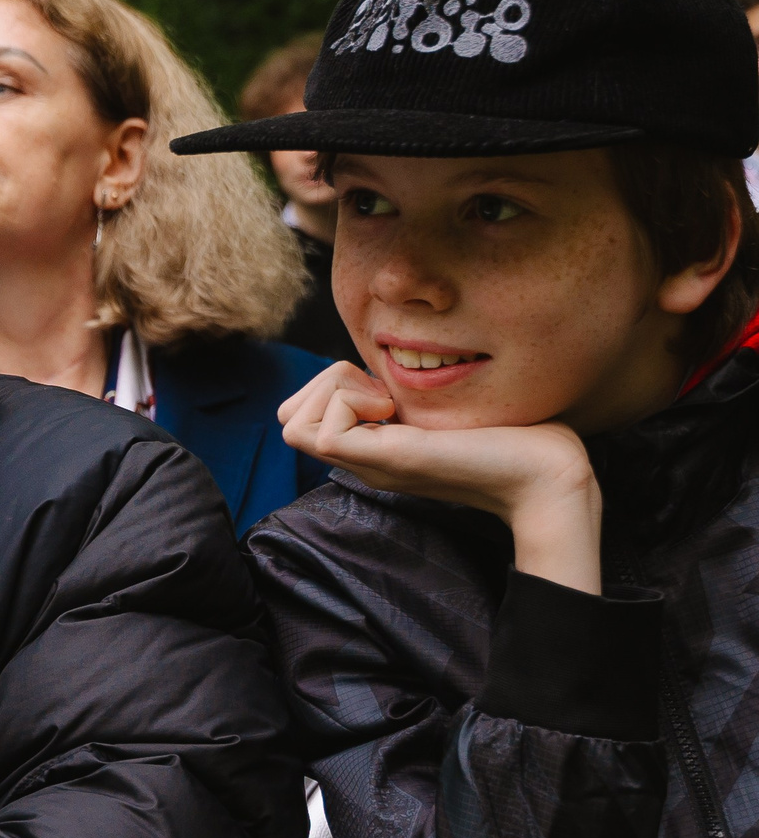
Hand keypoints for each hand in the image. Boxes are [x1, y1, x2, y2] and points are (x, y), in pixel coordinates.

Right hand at [278, 361, 602, 592]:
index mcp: (377, 448)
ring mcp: (369, 462)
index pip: (306, 414)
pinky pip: (322, 429)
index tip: (389, 390)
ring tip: (387, 401)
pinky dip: (350, 403)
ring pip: (292, 421)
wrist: (548, 478)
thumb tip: (407, 359)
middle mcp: (364, 459)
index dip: (335, 386)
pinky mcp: (384, 459)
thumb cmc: (520, 440)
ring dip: (333, 392)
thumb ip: (425, 394)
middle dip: (324, 385)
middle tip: (382, 393)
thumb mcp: (455, 407)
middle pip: (288, 418)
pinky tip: (394, 409)